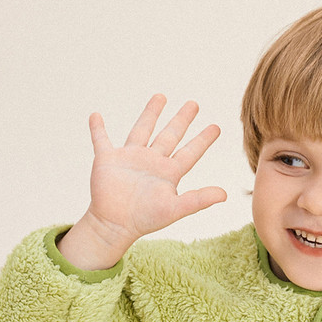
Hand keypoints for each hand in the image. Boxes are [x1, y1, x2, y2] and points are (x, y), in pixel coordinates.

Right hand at [59, 95, 226, 269]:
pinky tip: (96, 115)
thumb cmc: (145, 219)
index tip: (216, 127)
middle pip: (170, 135)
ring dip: (150, 113)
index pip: (190, 152)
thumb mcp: (175, 208)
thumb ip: (199, 200)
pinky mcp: (108, 159)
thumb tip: (225, 194)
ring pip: (142, 129)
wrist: (115, 224)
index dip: (203, 139)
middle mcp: (152, 162)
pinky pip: (101, 140)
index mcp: (168, 172)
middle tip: (194, 104)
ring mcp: (130, 159)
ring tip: (160, 96)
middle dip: (181, 119)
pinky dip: (97, 129)